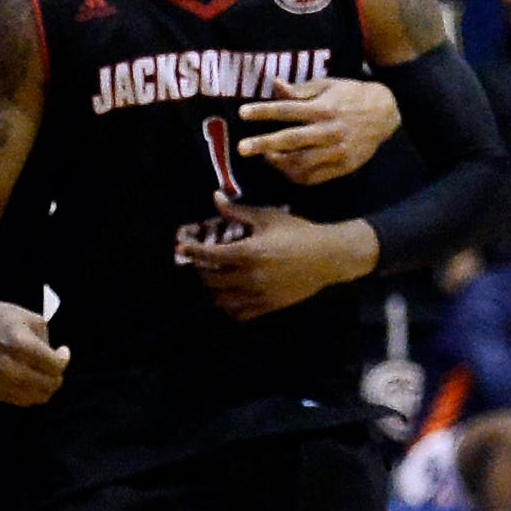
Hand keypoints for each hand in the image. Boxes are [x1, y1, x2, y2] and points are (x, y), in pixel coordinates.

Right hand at [0, 287, 68, 405]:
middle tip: (52, 365)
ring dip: (44, 386)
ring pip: (37, 397)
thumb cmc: (2, 317)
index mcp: (20, 344)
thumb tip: (60, 362)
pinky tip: (27, 378)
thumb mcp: (31, 318)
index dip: (63, 358)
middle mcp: (8, 365)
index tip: (62, 351)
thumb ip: (49, 341)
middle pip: (49, 385)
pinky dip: (29, 392)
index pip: (56, 366)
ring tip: (41, 373)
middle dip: (56, 375)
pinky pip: (21, 401)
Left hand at [176, 192, 377, 320]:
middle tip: (201, 262)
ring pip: (223, 300)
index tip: (182, 247)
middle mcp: (251, 277)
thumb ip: (238, 212)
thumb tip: (215, 197)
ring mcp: (260, 294)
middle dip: (202, 270)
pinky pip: (241, 313)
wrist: (329, 256)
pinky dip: (230, 306)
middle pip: (212, 280)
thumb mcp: (267, 217)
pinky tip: (230, 295)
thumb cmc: (297, 232)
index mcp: (249, 253)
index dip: (192, 251)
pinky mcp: (270, 306)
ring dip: (214, 290)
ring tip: (215, 279)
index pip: (209, 256)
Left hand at [238, 77, 398, 184]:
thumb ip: (300, 90)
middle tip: (242, 148)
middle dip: (264, 144)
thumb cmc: (350, 96)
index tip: (242, 113)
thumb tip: (274, 84)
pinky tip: (284, 168)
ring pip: (302, 163)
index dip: (264, 111)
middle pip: (292, 140)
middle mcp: (330, 131)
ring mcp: (337, 151)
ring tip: (265, 157)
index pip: (288, 110)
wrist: (386, 114)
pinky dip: (295, 176)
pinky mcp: (343, 166)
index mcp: (323, 108)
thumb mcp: (327, 86)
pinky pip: (314, 177)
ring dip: (278, 162)